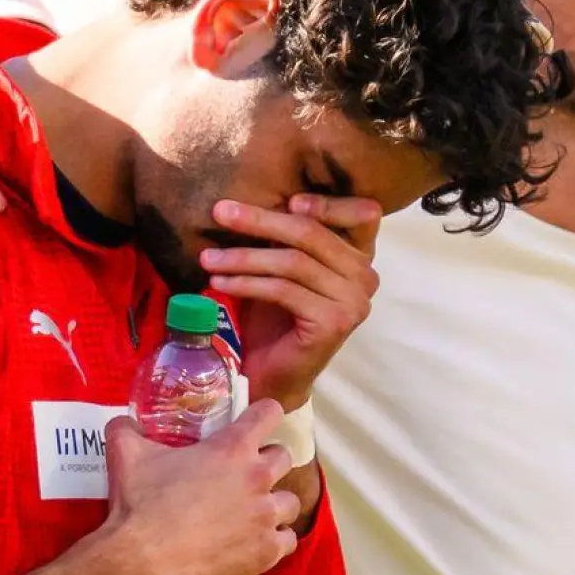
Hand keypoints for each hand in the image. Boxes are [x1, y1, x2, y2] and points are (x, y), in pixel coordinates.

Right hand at [89, 400, 299, 574]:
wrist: (145, 562)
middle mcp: (257, 478)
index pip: (270, 413)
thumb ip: (127, 430)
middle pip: (283, 456)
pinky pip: (288, 539)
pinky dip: (275, 539)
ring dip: (275, 502)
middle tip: (245, 471)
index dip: (264, 414)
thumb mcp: (127, 455)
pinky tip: (257, 539)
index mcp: (232, 448)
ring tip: (254, 509)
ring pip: (290, 500)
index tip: (257, 419)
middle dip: (267, 460)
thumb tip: (123, 421)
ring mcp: (265, 516)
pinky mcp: (266, 551)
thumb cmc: (141, 507)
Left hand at [200, 195, 381, 410]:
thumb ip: (286, 236)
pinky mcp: (334, 322)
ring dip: (244, 255)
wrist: (275, 375)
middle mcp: (366, 277)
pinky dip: (247, 282)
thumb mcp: (284, 266)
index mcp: (360, 257)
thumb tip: (251, 199)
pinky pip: (284, 290)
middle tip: (220, 211)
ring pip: (293, 262)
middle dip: (261, 220)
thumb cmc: (275, 317)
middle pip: (312, 233)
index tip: (287, 200)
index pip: (363, 214)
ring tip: (208, 257)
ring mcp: (354, 301)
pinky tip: (221, 281)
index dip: (328, 203)